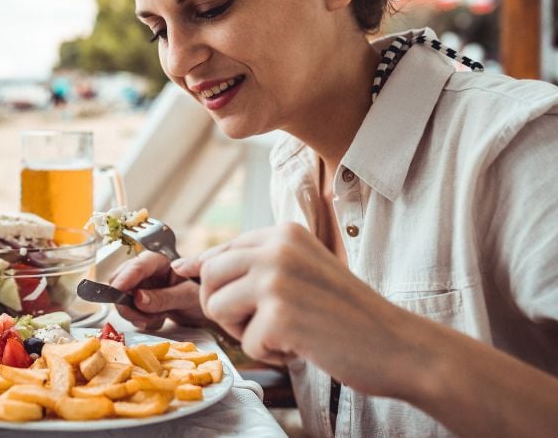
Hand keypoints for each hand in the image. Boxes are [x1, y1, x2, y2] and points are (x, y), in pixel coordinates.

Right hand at [109, 250, 207, 329]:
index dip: (124, 279)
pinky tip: (157, 320)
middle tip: (141, 317)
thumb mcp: (187, 297)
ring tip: (156, 319)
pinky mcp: (140, 301)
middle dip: (126, 301)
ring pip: (122, 298)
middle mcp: (146, 271)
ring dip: (135, 314)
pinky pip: (129, 311)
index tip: (116, 293)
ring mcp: (142, 286)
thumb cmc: (202, 296)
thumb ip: (163, 298)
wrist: (208, 309)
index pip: (136, 266)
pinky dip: (140, 320)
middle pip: (120, 281)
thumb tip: (137, 298)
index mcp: (159, 261)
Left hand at [174, 223, 419, 397]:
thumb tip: (189, 266)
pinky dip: (271, 356)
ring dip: (243, 332)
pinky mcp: (280, 314)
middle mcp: (277, 248)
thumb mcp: (302, 272)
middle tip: (258, 324)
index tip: (208, 290)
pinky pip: (246, 344)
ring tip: (282, 333)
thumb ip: (256, 265)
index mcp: (283, 233)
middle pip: (208, 278)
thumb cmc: (348, 314)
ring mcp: (277, 278)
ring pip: (216, 308)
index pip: (220, 251)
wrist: (399, 345)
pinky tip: (303, 348)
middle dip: (221, 308)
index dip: (206, 277)